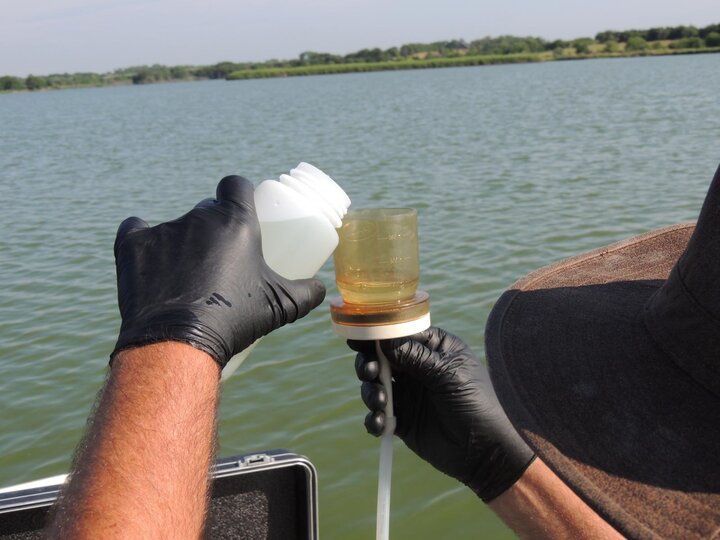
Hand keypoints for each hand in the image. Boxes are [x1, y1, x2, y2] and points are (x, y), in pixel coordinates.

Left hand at [112, 175, 325, 367]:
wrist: (178, 343)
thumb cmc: (235, 320)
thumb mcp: (280, 307)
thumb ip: (307, 293)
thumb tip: (320, 289)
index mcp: (236, 221)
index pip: (236, 185)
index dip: (238, 195)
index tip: (240, 212)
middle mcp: (200, 217)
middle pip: (207, 209)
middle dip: (213, 227)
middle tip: (218, 259)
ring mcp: (164, 229)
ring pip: (177, 226)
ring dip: (183, 243)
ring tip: (186, 278)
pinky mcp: (132, 244)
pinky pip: (135, 230)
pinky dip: (143, 243)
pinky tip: (151, 261)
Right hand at [350, 327, 534, 501]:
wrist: (485, 451)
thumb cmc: (476, 404)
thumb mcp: (448, 375)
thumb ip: (415, 357)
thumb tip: (384, 340)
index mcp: (432, 349)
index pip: (399, 334)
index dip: (377, 334)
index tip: (358, 337)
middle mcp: (417, 368)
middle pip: (380, 358)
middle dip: (369, 363)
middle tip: (370, 372)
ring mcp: (409, 394)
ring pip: (375, 385)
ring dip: (371, 392)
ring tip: (382, 402)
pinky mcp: (402, 420)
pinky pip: (378, 416)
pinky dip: (374, 419)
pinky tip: (382, 424)